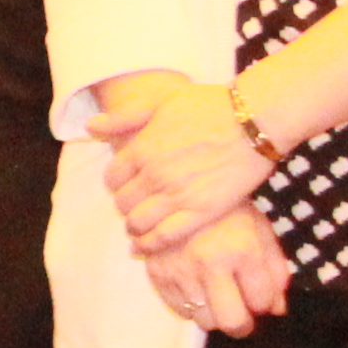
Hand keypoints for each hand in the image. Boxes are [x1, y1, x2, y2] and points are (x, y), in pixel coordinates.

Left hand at [94, 74, 282, 250]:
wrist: (255, 120)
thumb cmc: (210, 105)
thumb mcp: (162, 101)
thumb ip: (126, 117)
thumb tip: (91, 126)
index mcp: (142, 147)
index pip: (112, 177)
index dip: (116, 183)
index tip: (125, 185)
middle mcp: (155, 174)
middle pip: (123, 202)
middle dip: (125, 205)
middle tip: (134, 206)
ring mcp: (178, 195)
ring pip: (138, 222)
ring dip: (134, 227)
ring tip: (138, 228)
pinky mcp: (203, 212)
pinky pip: (166, 236)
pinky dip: (151, 244)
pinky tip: (147, 245)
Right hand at [140, 203, 292, 340]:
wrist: (179, 189)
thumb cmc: (228, 212)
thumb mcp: (261, 232)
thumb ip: (275, 270)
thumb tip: (277, 309)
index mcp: (242, 249)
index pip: (261, 302)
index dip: (264, 303)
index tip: (259, 296)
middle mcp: (210, 262)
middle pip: (230, 322)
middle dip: (242, 326)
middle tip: (242, 317)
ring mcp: (181, 269)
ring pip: (204, 320)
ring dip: (215, 314)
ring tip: (217, 296)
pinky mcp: (158, 272)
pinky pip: (179, 310)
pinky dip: (191, 306)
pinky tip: (197, 288)